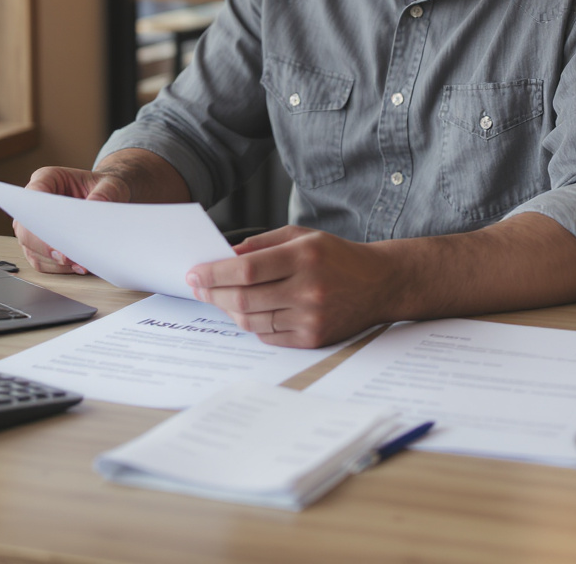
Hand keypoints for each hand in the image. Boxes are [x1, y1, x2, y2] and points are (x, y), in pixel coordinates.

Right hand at [12, 166, 130, 273]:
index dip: (40, 222)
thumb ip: (104, 196)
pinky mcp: (41, 243)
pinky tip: (78, 266)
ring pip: (31, 249)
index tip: (58, 239)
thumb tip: (93, 214)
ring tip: (80, 263)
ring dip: (54, 261)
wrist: (110, 196)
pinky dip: (58, 268)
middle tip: (69, 258)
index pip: (32, 200)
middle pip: (25, 230)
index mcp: (47, 179)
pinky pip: (41, 261)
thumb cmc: (106, 187)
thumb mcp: (112, 186)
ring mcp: (35, 224)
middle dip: (46, 247)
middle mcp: (35, 202)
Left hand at [184, 226, 397, 348]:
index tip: (194, 273)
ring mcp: (311, 318)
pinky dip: (251, 324)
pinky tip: (246, 311)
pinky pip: (268, 336)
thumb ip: (262, 244)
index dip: (214, 273)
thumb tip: (225, 255)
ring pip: (252, 320)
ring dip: (228, 310)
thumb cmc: (337, 256)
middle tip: (198, 287)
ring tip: (219, 298)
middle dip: (213, 293)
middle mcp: (307, 289)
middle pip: (244, 298)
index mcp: (303, 257)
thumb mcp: (302, 236)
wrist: (380, 283)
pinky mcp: (314, 339)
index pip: (246, 269)